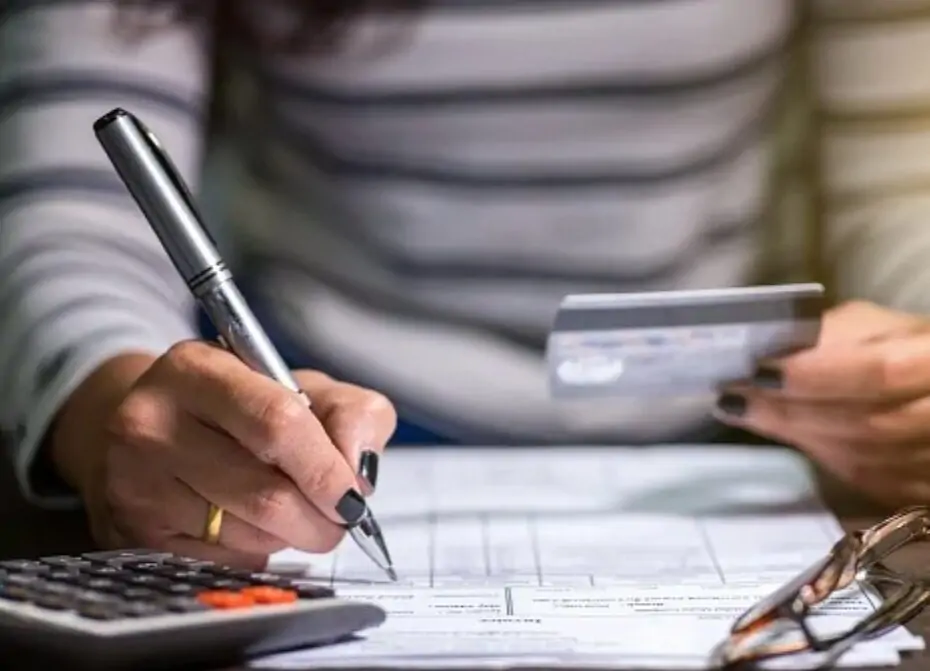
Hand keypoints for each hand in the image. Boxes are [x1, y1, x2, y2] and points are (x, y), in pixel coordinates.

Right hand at [50, 340, 395, 567]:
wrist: (152, 429)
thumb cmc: (240, 407)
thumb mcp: (303, 387)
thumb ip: (351, 414)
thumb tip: (358, 470)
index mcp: (198, 369)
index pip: (277, 424)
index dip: (325, 468)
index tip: (353, 494)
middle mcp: (152, 422)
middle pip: (266, 493)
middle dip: (320, 517)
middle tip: (339, 518)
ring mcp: (136, 481)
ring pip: (248, 534)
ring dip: (291, 535)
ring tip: (295, 513)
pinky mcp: (135, 532)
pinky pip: (223, 560)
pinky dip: (257, 551)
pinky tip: (252, 525)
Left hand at [713, 300, 929, 508]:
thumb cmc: (909, 351)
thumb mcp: (880, 327)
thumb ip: (835, 335)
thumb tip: (775, 349)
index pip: (880, 373)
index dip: (817, 376)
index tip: (760, 371)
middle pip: (867, 425)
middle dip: (793, 412)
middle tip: (735, 398)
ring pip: (864, 460)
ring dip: (800, 436)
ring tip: (749, 414)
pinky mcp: (921, 492)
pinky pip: (868, 484)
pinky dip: (823, 459)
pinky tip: (790, 436)